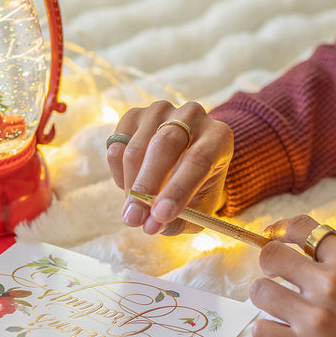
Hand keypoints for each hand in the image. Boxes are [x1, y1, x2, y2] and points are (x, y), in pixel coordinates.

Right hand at [106, 100, 233, 235]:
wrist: (188, 160)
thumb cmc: (197, 187)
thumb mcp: (199, 209)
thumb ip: (180, 220)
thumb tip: (150, 225)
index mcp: (218, 137)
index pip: (198, 160)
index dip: (178, 190)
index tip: (160, 216)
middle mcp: (192, 116)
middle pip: (164, 146)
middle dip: (146, 187)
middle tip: (133, 219)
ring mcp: (161, 111)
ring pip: (136, 148)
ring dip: (130, 185)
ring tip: (134, 211)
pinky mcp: (135, 115)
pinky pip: (117, 145)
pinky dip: (118, 173)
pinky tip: (130, 186)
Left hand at [251, 215, 335, 336]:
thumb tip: (303, 258)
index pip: (301, 227)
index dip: (279, 231)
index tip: (271, 237)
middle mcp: (331, 283)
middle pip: (271, 256)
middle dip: (268, 267)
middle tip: (276, 281)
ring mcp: (316, 317)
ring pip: (260, 292)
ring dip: (265, 302)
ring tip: (281, 313)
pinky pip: (261, 330)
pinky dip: (266, 334)